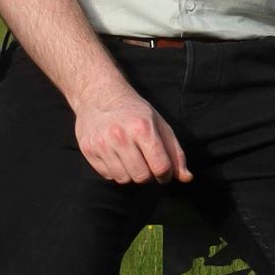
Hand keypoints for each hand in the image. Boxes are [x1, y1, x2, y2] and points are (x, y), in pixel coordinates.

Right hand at [73, 90, 191, 185]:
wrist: (98, 95)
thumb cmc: (134, 111)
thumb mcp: (159, 125)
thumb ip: (175, 152)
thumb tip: (186, 178)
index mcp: (142, 128)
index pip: (161, 167)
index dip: (166, 175)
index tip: (163, 171)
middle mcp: (121, 137)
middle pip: (142, 177)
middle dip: (148, 174)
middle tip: (145, 162)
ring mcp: (102, 144)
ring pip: (124, 179)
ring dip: (131, 173)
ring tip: (130, 157)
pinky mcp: (88, 150)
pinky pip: (107, 176)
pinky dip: (115, 170)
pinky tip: (115, 155)